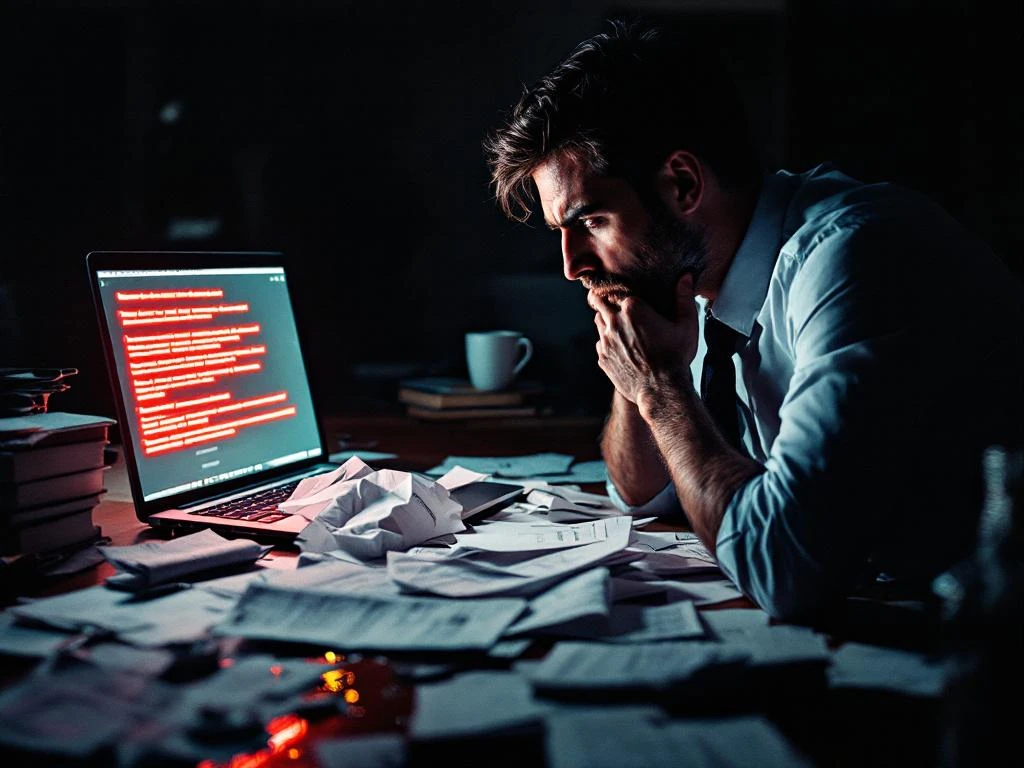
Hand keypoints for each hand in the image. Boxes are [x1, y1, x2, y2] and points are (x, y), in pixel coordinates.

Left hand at [591, 274, 699, 404]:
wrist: (661, 390)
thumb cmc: (676, 357)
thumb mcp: (686, 325)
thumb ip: (684, 298)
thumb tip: (686, 277)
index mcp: (633, 308)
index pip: (614, 289)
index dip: (616, 289)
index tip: (620, 291)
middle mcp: (614, 322)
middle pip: (597, 302)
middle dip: (601, 299)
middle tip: (610, 300)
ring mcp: (605, 341)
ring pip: (598, 322)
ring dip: (606, 320)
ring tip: (619, 325)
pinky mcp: (602, 358)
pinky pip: (600, 343)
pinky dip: (607, 342)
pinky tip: (621, 346)